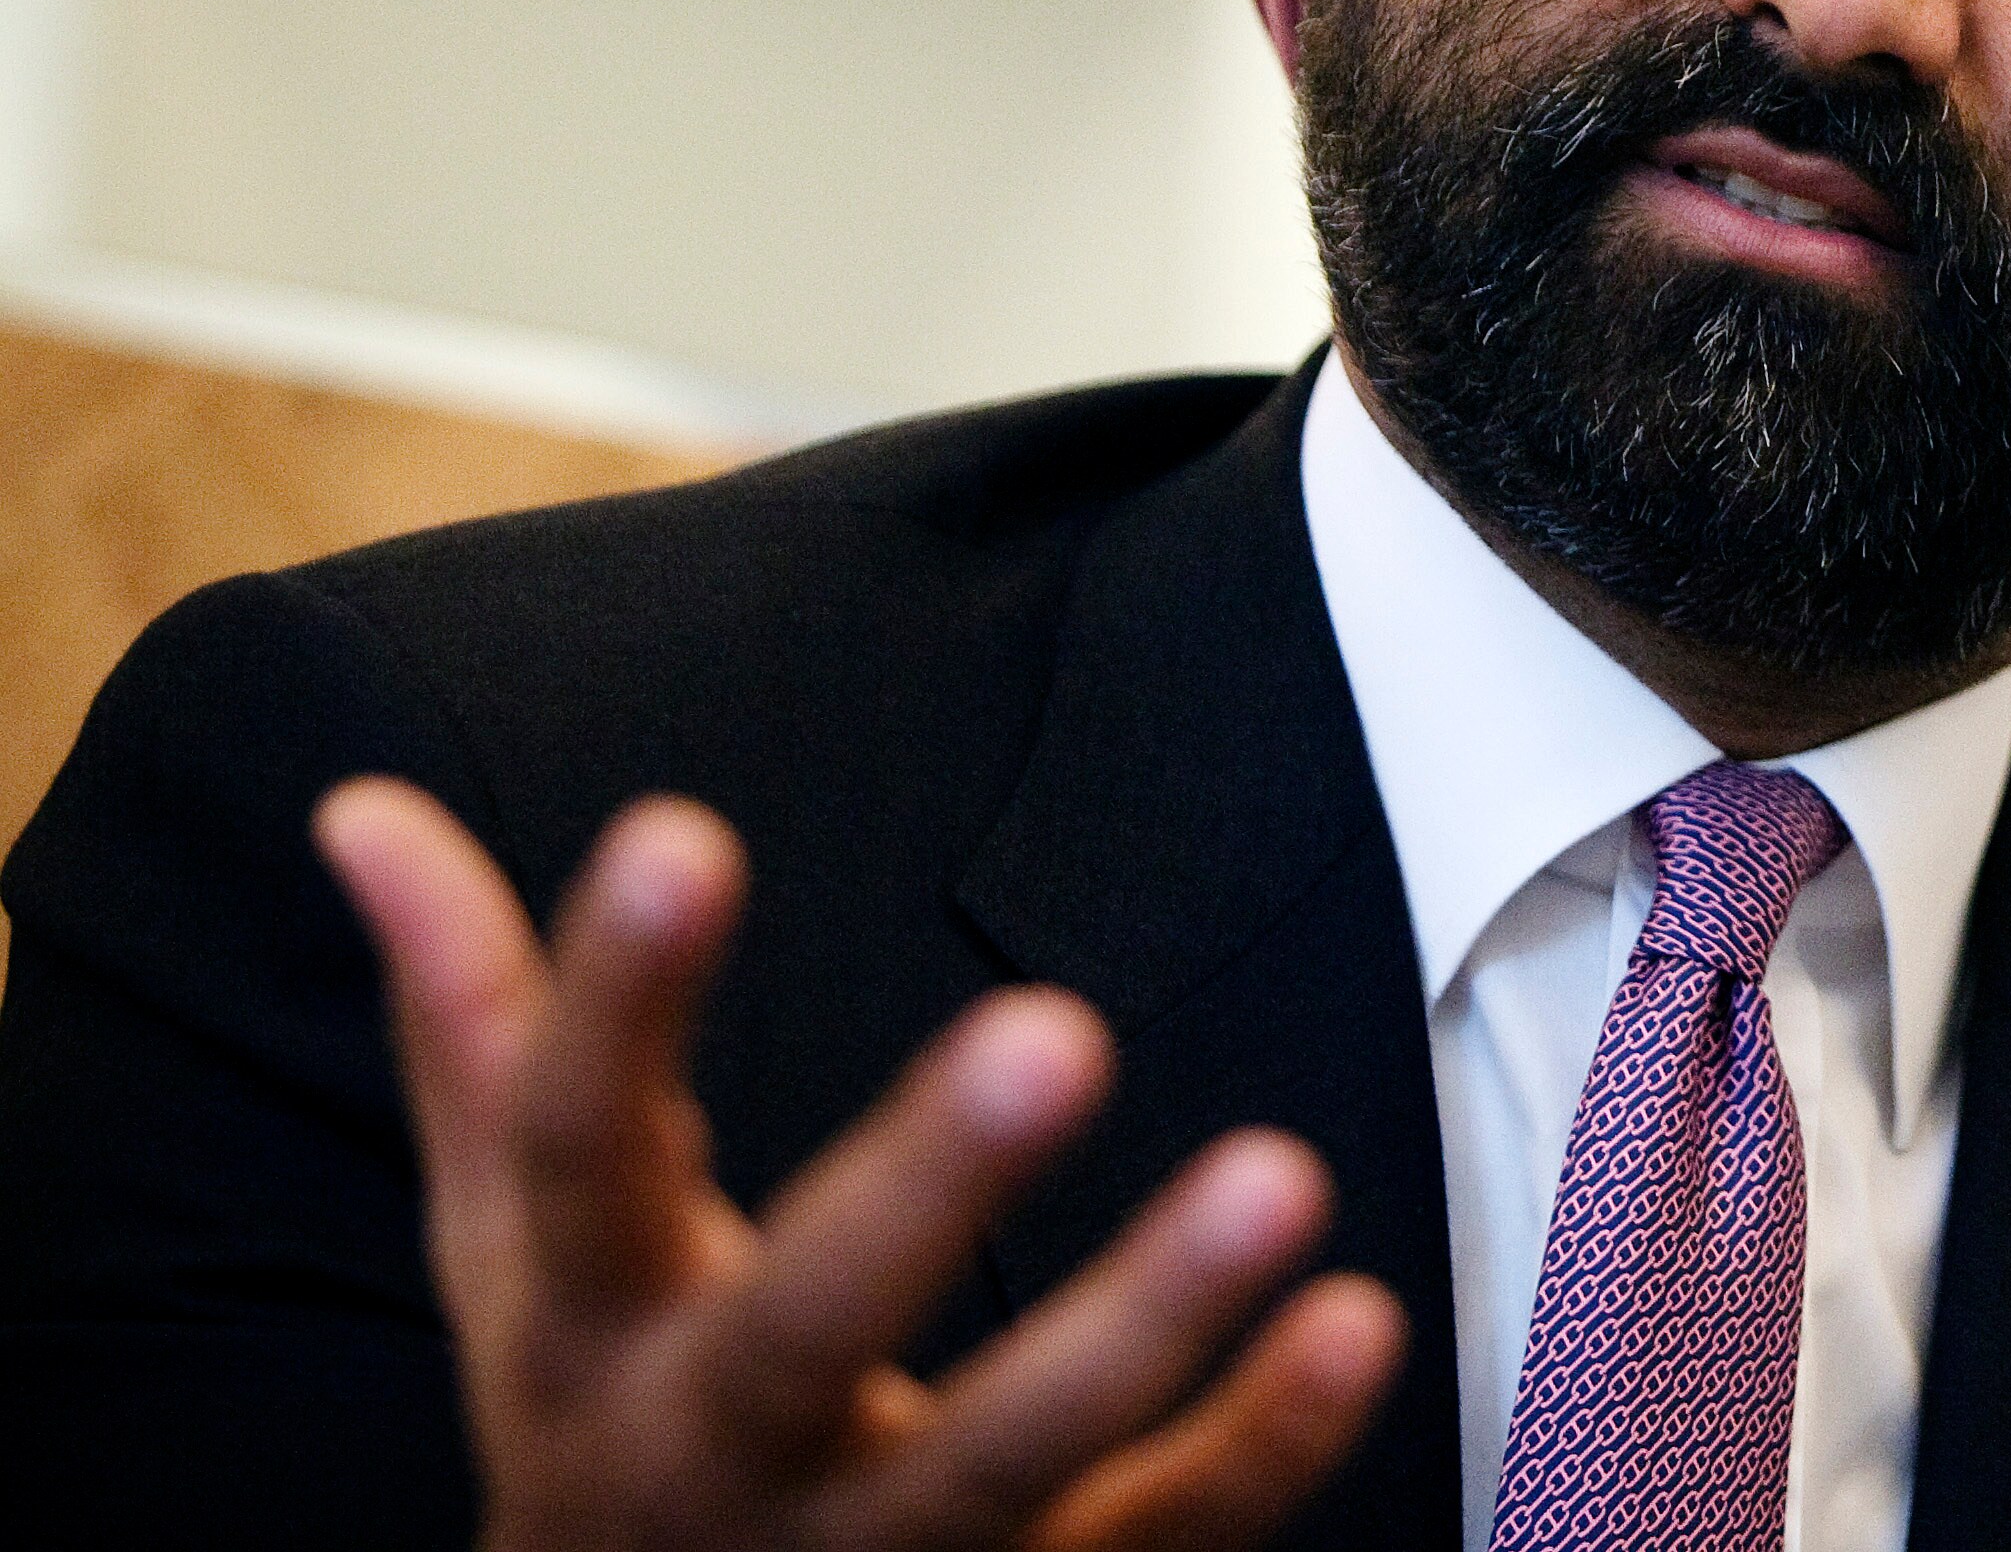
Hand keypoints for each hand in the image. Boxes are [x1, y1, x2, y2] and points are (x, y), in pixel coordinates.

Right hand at [316, 780, 1405, 1551]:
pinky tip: (1361, 1321)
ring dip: (1145, 1325)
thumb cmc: (598, 1422)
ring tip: (1284, 1172)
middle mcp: (714, 1454)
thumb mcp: (512, 1252)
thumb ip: (475, 1036)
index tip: (678, 829)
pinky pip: (1155, 1545)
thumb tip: (367, 814)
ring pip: (1004, 1467)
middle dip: (918, 1191)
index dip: (613, 997)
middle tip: (1054, 1030)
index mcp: (587, 1328)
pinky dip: (1262, 1447)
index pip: (572, 1147)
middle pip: (798, 1332)